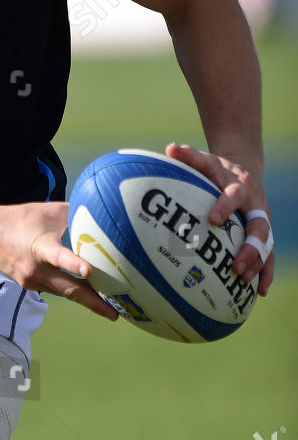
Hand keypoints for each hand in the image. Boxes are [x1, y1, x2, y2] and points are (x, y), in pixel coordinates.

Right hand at [0, 201, 118, 320]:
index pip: (59, 257)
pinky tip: (88, 294)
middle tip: (113, 313)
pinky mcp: (30, 286)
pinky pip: (55, 290)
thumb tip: (103, 214)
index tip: (90, 271)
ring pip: (64, 292)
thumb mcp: (50, 212)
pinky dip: (71, 291)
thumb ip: (76, 215)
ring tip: (109, 307)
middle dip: (92, 302)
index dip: (74, 264)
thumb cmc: (22, 218)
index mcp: (40, 247)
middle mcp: (36, 269)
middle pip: (68, 289)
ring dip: (85, 299)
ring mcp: (31, 281)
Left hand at [165, 143, 274, 295]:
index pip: (235, 194)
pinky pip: (269, 255)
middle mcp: (255, 205)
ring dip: (259, 263)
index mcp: (240, 186)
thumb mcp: (204, 161)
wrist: (244, 172)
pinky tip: (260, 292)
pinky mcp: (263, 235)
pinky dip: (266, 271)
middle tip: (236, 266)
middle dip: (250, 247)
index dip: (225, 206)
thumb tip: (170, 147)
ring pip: (267, 244)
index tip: (213, 219)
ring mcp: (261, 221)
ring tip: (245, 281)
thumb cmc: (216, 170)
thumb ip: (189, 157)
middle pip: (258, 227)